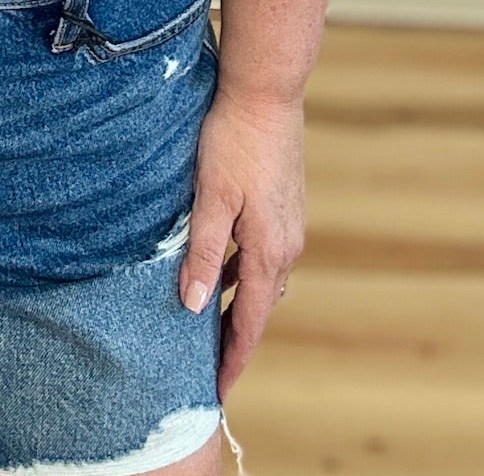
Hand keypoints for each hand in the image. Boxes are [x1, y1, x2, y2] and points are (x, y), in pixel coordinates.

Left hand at [178, 87, 304, 398]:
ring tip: (209, 323)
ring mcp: (289, 224)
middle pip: (259, 306)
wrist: (266, 93)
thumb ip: (203, 253)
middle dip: (235, 336)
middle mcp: (287, 244)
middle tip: (207, 364)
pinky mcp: (284, 205)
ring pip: (262, 279)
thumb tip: (194, 306)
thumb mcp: (211, 198)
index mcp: (269, 251)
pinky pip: (264, 254)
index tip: (216, 389)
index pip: (250, 321)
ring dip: (239, 303)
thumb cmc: (234, 141)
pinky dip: (243, 271)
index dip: (232, 357)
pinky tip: (221, 265)